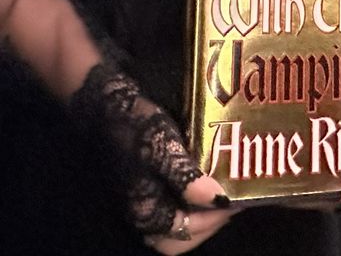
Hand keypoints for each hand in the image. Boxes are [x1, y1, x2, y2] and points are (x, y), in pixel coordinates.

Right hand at [70, 64, 237, 246]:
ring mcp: (142, 200)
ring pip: (177, 223)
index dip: (214, 220)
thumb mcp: (161, 146)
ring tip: (223, 190)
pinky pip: (171, 206)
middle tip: (231, 199)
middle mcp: (143, 213)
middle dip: (209, 222)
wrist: (104, 103)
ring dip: (201, 213)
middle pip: (181, 236)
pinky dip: (190, 201)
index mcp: (146, 210)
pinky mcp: (143, 186)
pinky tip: (205, 182)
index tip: (236, 199)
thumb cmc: (134, 126)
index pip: (187, 232)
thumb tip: (218, 200)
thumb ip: (186, 177)